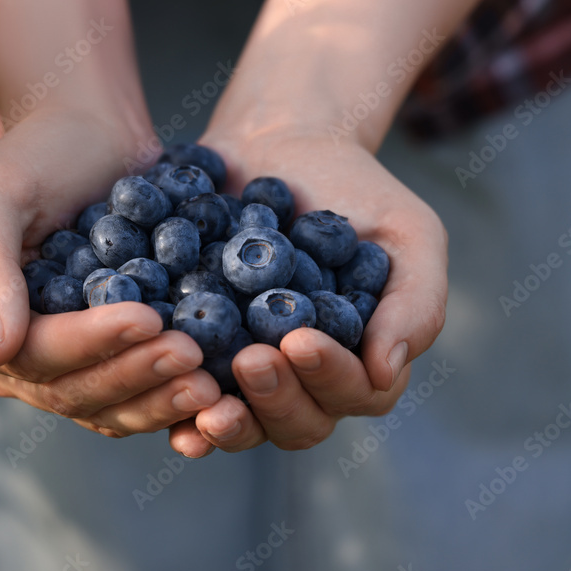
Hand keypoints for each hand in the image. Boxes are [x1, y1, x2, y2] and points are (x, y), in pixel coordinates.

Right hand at [0, 108, 221, 437]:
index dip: (87, 343)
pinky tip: (211, 389)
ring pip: (105, 408)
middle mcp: (6, 359)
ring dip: (157, 399)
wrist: (92, 138)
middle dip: (132, 374)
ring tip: (209, 383)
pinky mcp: (103, 366)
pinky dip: (168, 398)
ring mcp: (57, 369)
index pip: (29, 352)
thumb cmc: (38, 154)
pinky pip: (132, 400)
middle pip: (70, 390)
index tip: (146, 317)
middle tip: (192, 353)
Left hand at [168, 131, 447, 456]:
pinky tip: (155, 391)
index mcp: (358, 359)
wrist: (278, 146)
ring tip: (204, 398)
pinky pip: (183, 395)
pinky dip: (170, 404)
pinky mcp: (194, 353)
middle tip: (251, 360)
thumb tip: (386, 372)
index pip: (355, 393)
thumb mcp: (408, 233)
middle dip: (276, 400)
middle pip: (297, 423)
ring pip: (242, 424)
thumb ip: (415, 302)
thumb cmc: (354, 191)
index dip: (330, 376)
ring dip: (227, 421)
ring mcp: (244, 372)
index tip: (300, 339)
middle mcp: (301, 379)